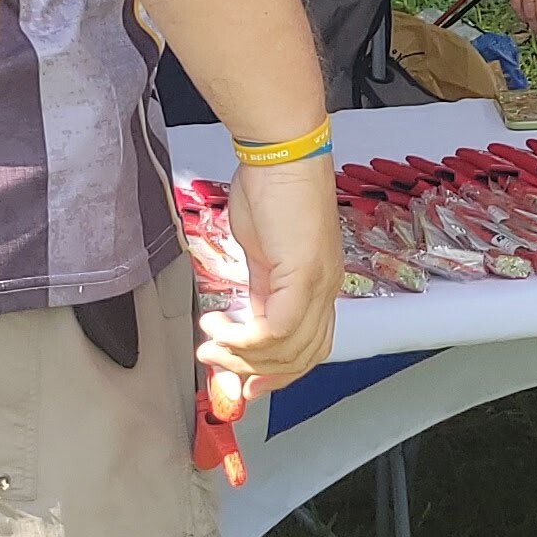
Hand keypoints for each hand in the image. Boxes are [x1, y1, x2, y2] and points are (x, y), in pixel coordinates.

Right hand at [204, 156, 339, 396]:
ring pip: (289, 350)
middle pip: (301, 356)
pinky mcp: (304, 275)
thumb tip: (249, 317)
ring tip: (210, 345)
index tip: (244, 383)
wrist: (281, 153)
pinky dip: (246, 341)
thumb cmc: (272, 187)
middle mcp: (326, 287)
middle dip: (256, 373)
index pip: (307, 346)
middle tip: (218, 368)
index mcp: (319, 283)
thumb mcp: (263, 250)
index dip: (277, 371)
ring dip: (244, 358)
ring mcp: (319, 283)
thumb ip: (262, 287)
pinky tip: (220, 331)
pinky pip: (278, 330)